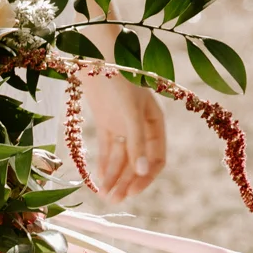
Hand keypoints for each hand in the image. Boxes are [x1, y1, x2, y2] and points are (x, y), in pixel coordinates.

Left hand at [81, 68, 166, 201]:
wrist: (95, 53)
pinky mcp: (107, 121)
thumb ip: (137, 142)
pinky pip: (108, 150)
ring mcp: (123, 125)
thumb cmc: (119, 78)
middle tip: (113, 200)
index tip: (131, 193)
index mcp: (156, 123)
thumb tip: (142, 171)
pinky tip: (98, 180)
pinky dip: (103, 164)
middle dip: (126, 182)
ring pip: (121, 158)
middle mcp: (142, 126)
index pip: (157, 159)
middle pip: (136, 162)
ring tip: (104, 195)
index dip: (145, 178)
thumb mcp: (131, 112)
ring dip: (114, 177)